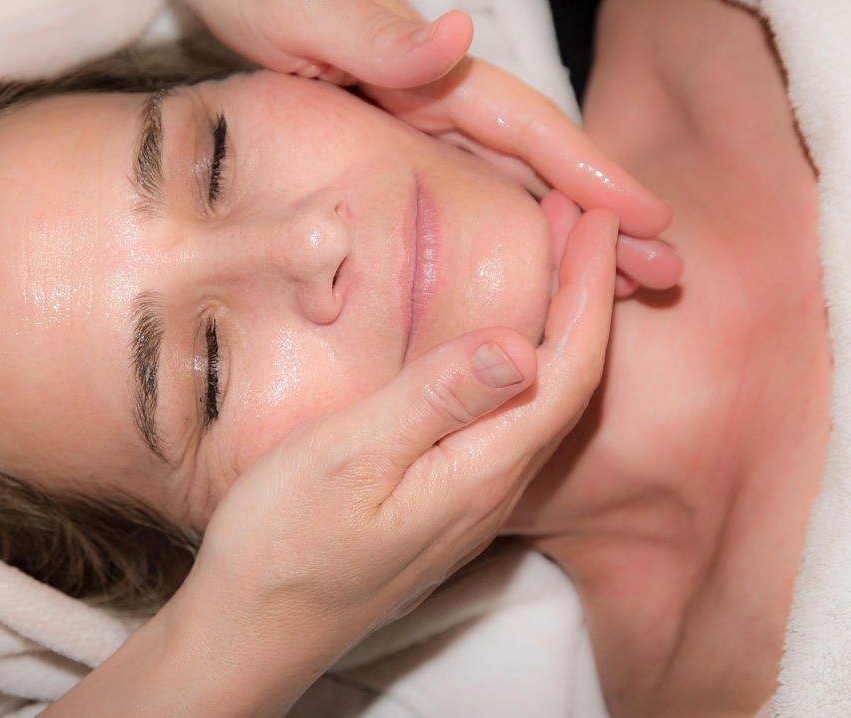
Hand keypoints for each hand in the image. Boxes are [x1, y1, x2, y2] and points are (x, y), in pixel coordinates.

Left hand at [128, 0, 679, 295]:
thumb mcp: (308, 10)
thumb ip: (379, 37)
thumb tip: (458, 37)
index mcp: (433, 73)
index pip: (528, 130)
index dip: (589, 175)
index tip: (651, 219)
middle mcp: (438, 97)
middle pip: (536, 165)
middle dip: (601, 218)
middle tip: (665, 274)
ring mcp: (418, 117)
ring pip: (508, 181)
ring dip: (565, 229)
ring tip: (618, 284)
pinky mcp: (388, 133)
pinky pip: (458, 187)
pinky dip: (501, 221)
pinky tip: (518, 258)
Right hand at [179, 210, 620, 709]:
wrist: (252, 631)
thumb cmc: (286, 546)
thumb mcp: (352, 457)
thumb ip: (436, 399)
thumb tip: (521, 346)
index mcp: (481, 470)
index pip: (568, 369)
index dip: (589, 288)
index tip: (597, 219)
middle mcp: (490, 487)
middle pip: (567, 381)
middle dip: (583, 295)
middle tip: (582, 219)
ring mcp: (468, 498)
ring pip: (540, 400)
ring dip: (556, 324)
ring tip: (552, 260)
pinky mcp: (440, 501)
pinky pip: (506, 418)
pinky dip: (519, 359)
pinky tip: (497, 341)